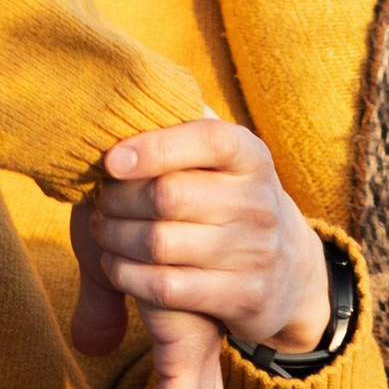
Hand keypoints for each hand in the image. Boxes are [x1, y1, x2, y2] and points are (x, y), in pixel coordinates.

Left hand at [73, 116, 329, 355]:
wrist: (288, 270)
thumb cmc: (229, 201)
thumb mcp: (223, 160)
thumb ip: (183, 128)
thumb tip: (127, 92)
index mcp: (251, 157)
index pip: (208, 139)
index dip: (154, 147)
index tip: (110, 160)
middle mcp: (258, 202)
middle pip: (167, 196)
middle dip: (118, 200)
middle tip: (99, 202)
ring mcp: (254, 252)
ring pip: (159, 244)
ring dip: (114, 239)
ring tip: (102, 232)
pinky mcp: (243, 296)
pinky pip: (166, 287)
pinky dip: (127, 275)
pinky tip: (116, 265)